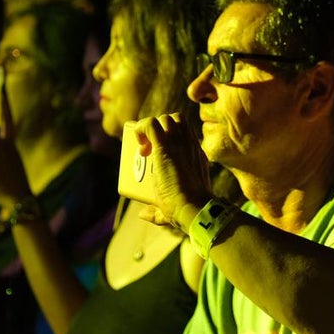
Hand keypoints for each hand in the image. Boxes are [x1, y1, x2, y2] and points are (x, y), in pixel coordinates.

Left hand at [131, 113, 213, 228]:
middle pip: (176, 122)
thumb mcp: (171, 209)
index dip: (169, 138)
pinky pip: (151, 124)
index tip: (156, 153)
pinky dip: (141, 128)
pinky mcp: (166, 147)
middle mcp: (190, 145)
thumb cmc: (186, 212)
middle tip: (148, 150)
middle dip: (161, 129)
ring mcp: (179, 144)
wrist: (193, 208)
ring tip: (143, 149)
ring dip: (151, 128)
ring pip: (166, 119)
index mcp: (195, 156)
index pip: (184, 134)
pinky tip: (137, 141)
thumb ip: (158, 212)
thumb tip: (143, 214)